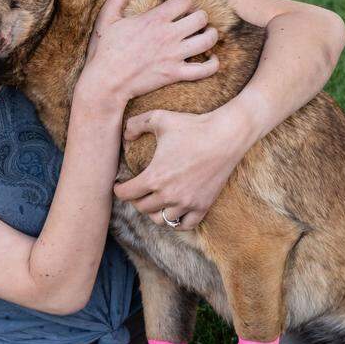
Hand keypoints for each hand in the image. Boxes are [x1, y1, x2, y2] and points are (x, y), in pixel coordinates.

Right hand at [78, 0, 219, 106]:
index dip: (185, 2)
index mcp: (155, 19)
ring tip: (206, 35)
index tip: (180, 9)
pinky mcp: (175, 74)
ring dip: (210, 35)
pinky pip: (204, 70)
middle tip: (194, 22)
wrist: (105, 82)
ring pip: (207, 40)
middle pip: (201, 18)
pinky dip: (213, 64)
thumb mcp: (107, 16)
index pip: (185, 1)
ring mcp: (174, 55)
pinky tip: (212, 59)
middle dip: (200, 17)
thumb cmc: (104, 50)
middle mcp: (168, 35)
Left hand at [114, 107, 251, 229]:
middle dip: (136, 199)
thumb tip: (125, 136)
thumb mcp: (160, 118)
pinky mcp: (203, 206)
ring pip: (160, 219)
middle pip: (142, 207)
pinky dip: (175, 222)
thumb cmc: (193, 126)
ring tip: (153, 202)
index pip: (126, 194)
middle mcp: (169, 195)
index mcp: (154, 177)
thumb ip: (136, 124)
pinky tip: (173, 212)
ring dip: (154, 212)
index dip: (119, 189)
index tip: (119, 185)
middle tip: (137, 191)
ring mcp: (187, 203)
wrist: (226, 136)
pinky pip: (184, 225)